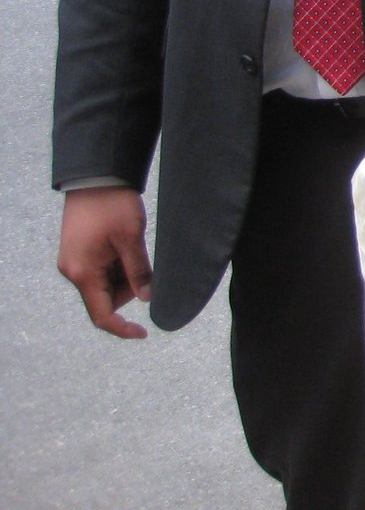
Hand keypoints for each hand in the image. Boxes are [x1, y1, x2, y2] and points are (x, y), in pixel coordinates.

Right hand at [56, 186, 151, 338]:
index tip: (143, 333)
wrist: (95, 176)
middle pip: (105, 298)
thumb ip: (138, 271)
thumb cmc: (112, 205)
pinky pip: (101, 270)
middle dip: (130, 290)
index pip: (102, 315)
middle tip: (147, 265)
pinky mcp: (79, 252)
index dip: (122, 328)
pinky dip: (118, 265)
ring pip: (105, 284)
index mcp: (82, 273)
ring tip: (134, 247)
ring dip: (125, 275)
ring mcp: (74, 261)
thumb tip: (146, 298)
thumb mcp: (131, 238)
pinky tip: (127, 245)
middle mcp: (73, 271)